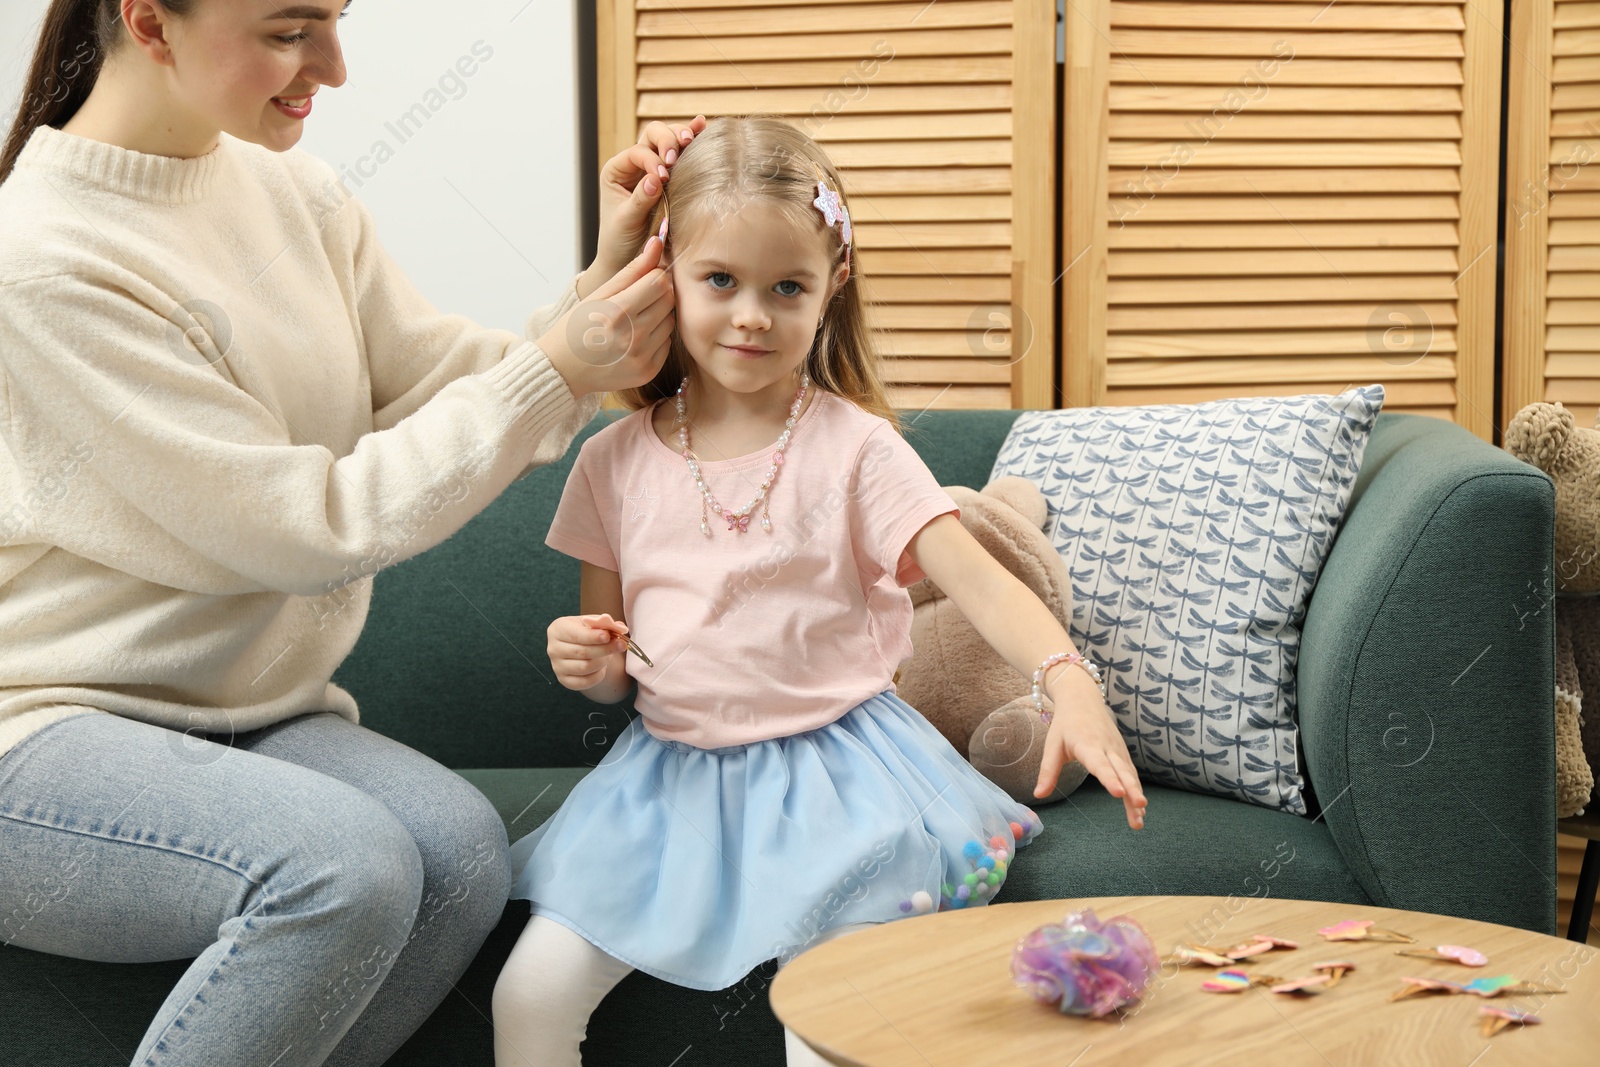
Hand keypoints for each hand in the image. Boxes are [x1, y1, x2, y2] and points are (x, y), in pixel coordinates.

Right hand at [541, 237, 674, 397]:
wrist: (562, 369)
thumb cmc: (577, 327)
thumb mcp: (598, 294)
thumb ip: (632, 270)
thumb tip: (657, 243)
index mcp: (619, 311)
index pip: (659, 282)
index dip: (654, 275)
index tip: (644, 278)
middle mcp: (633, 336)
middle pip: (668, 300)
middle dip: (658, 294)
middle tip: (638, 298)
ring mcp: (642, 356)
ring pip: (670, 322)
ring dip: (658, 316)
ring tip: (634, 320)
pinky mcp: (648, 372)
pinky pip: (666, 344)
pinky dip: (656, 338)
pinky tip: (635, 339)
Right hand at [548, 613, 628, 691]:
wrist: (578, 645)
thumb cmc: (585, 630)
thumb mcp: (592, 622)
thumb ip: (604, 624)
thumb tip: (620, 629)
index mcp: (557, 629)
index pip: (575, 635)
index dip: (593, 637)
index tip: (608, 636)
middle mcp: (553, 649)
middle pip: (582, 652)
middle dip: (604, 649)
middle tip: (620, 645)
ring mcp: (557, 666)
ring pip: (585, 668)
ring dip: (603, 662)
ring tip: (609, 655)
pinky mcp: (563, 680)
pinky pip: (584, 682)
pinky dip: (598, 675)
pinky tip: (602, 667)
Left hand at [591, 115, 707, 280]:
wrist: (628, 259)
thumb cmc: (620, 241)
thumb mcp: (625, 222)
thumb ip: (639, 200)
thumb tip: (655, 179)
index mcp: (616, 170)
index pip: (637, 153)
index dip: (652, 160)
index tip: (663, 178)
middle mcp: (634, 164)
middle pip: (652, 135)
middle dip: (666, 140)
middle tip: (675, 156)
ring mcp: (654, 167)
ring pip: (667, 139)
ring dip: (681, 136)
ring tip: (691, 138)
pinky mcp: (671, 176)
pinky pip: (681, 153)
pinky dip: (692, 138)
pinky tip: (702, 125)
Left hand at [1035, 688, 1147, 829]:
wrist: (1082, 700)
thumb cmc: (1065, 725)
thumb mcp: (1053, 745)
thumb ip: (1047, 771)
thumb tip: (1038, 795)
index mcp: (1088, 745)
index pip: (1100, 765)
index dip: (1110, 779)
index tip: (1119, 794)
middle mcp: (1107, 747)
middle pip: (1122, 771)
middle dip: (1132, 791)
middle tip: (1140, 807)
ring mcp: (1118, 750)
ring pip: (1130, 775)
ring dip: (1136, 796)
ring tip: (1139, 821)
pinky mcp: (1123, 753)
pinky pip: (1132, 774)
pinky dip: (1136, 790)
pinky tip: (1140, 809)